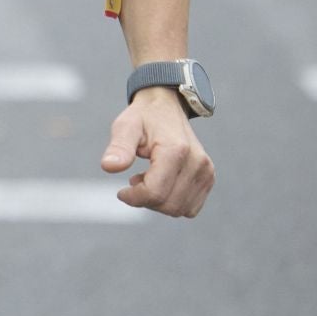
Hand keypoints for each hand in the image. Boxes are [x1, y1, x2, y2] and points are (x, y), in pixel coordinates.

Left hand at [101, 87, 214, 217]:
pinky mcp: (208, 177)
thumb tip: (108, 166)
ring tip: (148, 178)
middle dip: (145, 199)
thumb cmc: (143, 117)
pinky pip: (190, 207)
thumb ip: (118, 147)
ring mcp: (205, 171)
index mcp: (175, 150)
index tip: (122, 191)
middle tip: (134, 180)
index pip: (154, 192)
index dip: (134, 197)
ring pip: (179, 209)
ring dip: (159, 202)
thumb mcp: (126, 126)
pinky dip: (173, 202)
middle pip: (167, 204)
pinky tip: (163, 184)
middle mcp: (196, 162)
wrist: (166, 106)